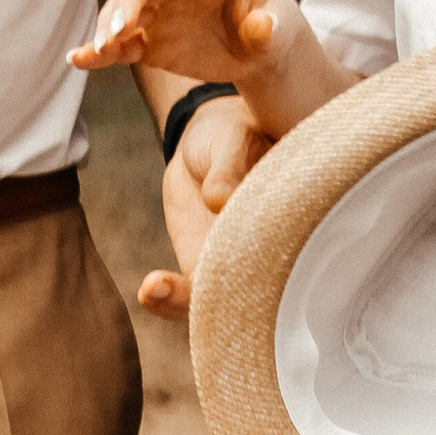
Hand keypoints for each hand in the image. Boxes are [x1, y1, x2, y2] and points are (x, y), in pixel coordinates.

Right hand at [71, 0, 335, 138]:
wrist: (260, 52)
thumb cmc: (274, 30)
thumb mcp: (280, 29)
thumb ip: (270, 27)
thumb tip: (261, 27)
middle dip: (127, 1)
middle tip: (117, 28)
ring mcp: (160, 14)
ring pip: (124, 10)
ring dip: (108, 26)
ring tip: (100, 48)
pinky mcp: (150, 43)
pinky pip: (120, 45)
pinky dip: (100, 53)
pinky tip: (79, 60)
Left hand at [142, 94, 273, 319]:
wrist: (208, 140)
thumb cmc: (232, 133)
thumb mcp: (230, 139)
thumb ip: (226, 166)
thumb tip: (218, 198)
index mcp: (288, 220)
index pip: (287, 256)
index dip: (271, 272)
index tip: (239, 269)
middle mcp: (265, 251)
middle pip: (255, 292)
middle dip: (226, 300)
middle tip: (188, 289)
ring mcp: (233, 265)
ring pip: (218, 301)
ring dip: (184, 301)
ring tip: (155, 288)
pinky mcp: (202, 267)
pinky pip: (187, 292)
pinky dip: (166, 297)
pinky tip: (147, 291)